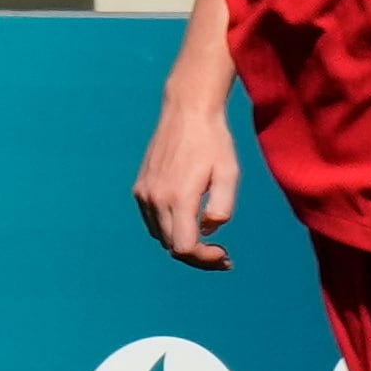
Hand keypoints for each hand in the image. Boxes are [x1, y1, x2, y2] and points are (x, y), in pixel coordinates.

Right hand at [131, 100, 238, 270]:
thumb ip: (222, 207)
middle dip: (198, 256)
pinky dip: (169, 228)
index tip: (224, 254)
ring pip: (161, 236)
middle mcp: (156, 198)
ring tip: (206, 242)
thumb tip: (208, 229)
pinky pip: (153, 221)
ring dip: (182, 243)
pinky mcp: (140, 188)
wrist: (187, 111)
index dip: (205, 259)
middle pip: (172, 247)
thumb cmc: (214, 141)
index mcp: (179, 197)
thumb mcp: (229, 173)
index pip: (185, 248)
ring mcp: (145, 194)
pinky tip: (188, 221)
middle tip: (222, 254)